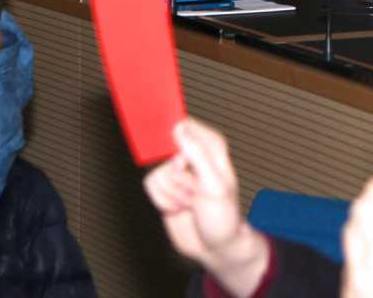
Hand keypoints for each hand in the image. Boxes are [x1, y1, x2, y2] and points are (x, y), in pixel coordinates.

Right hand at [143, 120, 269, 288]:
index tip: (168, 142)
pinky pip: (150, 186)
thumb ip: (197, 154)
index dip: (174, 134)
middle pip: (165, 152)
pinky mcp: (164, 187)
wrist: (214, 246)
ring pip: (158, 173)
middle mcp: (193, 156)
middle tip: (194, 189)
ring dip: (174, 194)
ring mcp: (177, 172)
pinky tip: (179, 208)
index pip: (185, 125)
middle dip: (177, 177)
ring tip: (191, 203)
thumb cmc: (222, 215)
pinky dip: (163, 202)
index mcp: (211, 147)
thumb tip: (180, 127)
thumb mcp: (214, 184)